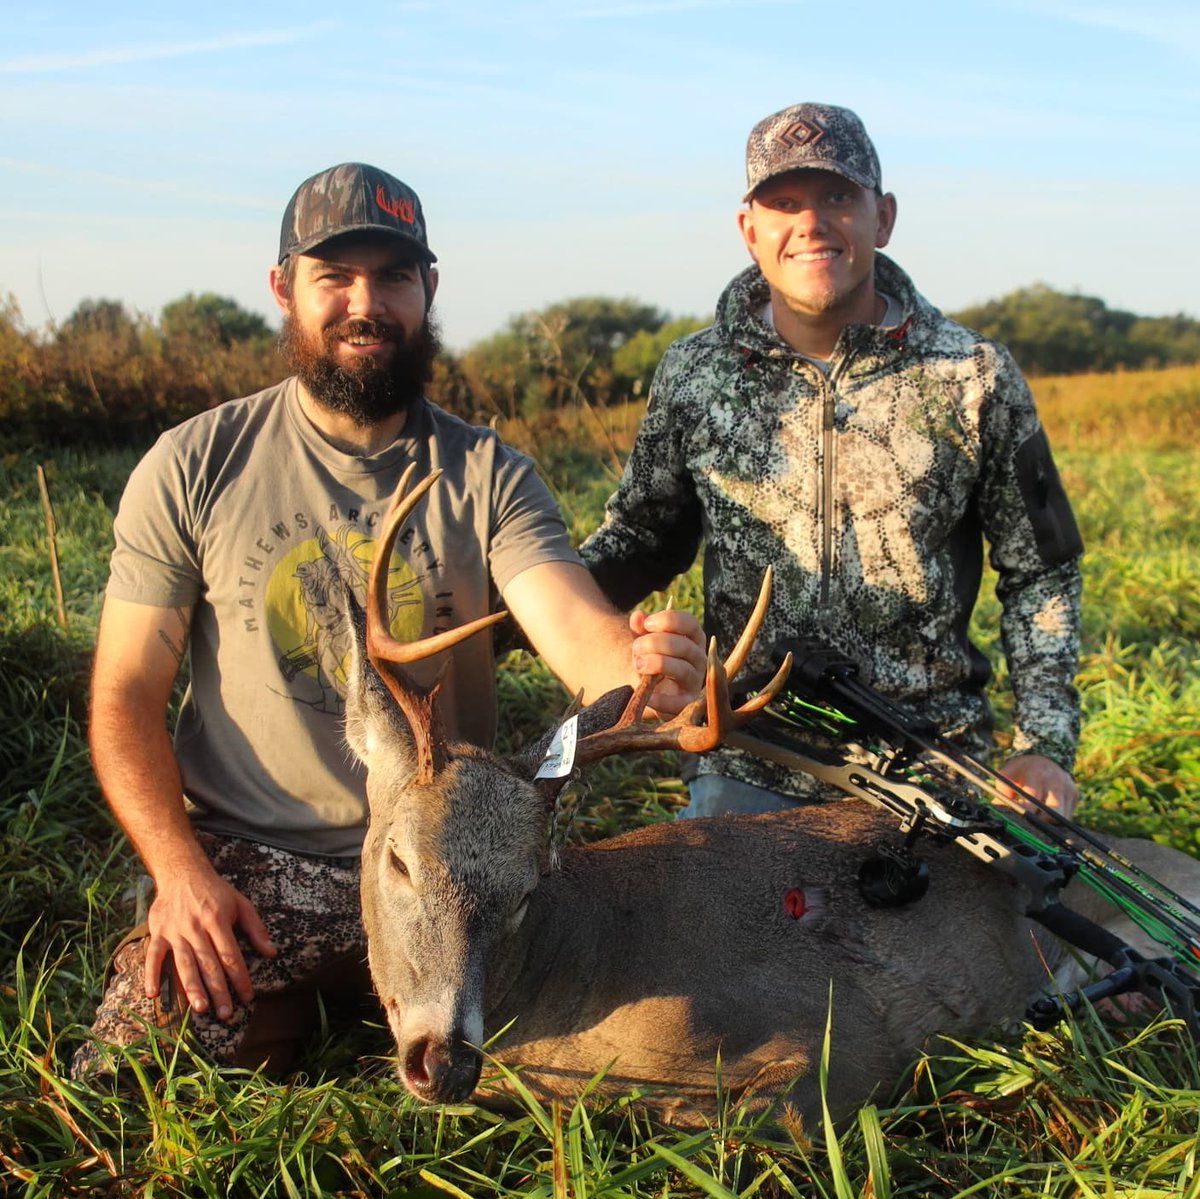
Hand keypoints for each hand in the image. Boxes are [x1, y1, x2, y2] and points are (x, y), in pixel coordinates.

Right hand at [143, 862, 276, 1021]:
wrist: (182, 873)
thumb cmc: (216, 892)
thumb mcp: (241, 904)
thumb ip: (256, 928)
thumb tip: (272, 952)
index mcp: (218, 920)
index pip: (231, 955)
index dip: (240, 977)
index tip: (248, 997)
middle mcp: (196, 927)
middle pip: (209, 964)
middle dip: (219, 990)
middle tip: (226, 1013)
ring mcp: (175, 931)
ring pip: (184, 963)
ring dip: (191, 987)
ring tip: (200, 1008)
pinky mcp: (158, 933)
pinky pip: (152, 956)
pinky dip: (151, 974)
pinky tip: (153, 994)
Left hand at [629, 607, 706, 717]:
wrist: (655, 692)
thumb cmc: (653, 661)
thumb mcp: (646, 642)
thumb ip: (640, 629)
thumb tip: (637, 616)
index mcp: (693, 639)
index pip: (689, 623)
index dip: (668, 620)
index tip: (647, 624)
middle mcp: (699, 658)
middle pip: (684, 645)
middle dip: (655, 643)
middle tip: (636, 647)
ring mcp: (696, 681)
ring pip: (682, 669)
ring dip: (656, 664)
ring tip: (638, 664)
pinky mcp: (687, 703)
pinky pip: (678, 702)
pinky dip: (661, 699)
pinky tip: (648, 695)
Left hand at [995, 753, 1078, 819]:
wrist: (1045, 757)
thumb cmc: (1023, 768)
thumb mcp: (1009, 772)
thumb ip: (1002, 788)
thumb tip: (998, 806)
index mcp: (1036, 774)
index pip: (1032, 801)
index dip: (1025, 813)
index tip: (1017, 818)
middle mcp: (1055, 781)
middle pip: (1053, 813)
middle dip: (1041, 822)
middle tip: (1031, 823)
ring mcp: (1067, 788)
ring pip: (1063, 817)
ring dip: (1049, 822)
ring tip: (1038, 819)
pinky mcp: (1075, 794)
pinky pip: (1068, 815)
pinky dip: (1057, 819)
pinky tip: (1046, 814)